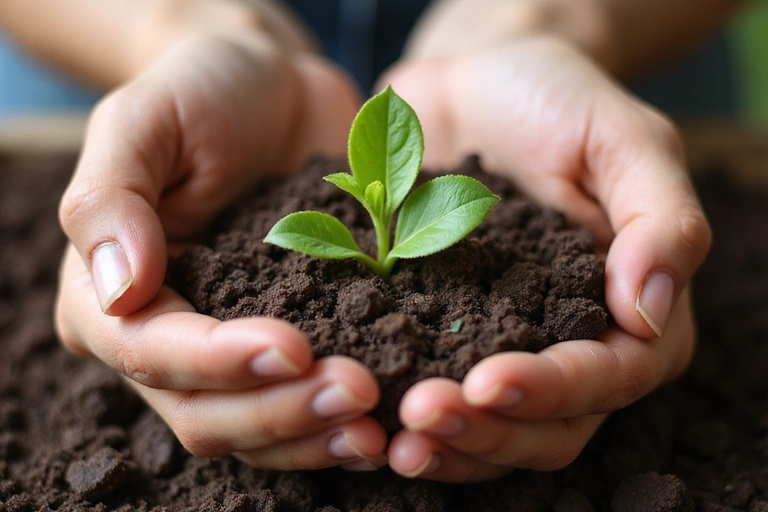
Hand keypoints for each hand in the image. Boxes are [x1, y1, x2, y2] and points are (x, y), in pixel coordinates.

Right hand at [56, 35, 387, 470]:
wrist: (276, 90)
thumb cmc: (203, 92)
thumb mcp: (145, 120)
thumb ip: (112, 198)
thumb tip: (119, 291)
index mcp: (110, 297)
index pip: (153, 352)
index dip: (219, 362)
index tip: (293, 347)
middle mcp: (165, 342)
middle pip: (207, 413)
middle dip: (280, 411)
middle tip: (358, 391)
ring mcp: (229, 353)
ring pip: (257, 428)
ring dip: (315, 433)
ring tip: (378, 427)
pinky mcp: (289, 344)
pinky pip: (303, 405)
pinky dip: (338, 423)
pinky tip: (385, 425)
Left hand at [381, 37, 710, 480]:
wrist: (476, 81)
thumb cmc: (557, 99)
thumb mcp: (622, 138)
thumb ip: (659, 220)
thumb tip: (650, 313)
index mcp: (630, 311)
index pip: (607, 376)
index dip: (551, 391)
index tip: (487, 382)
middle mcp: (571, 344)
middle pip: (547, 427)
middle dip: (487, 431)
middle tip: (421, 417)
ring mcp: (504, 346)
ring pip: (492, 430)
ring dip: (447, 441)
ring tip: (394, 435)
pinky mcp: (444, 333)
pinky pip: (432, 391)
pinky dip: (406, 415)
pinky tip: (366, 413)